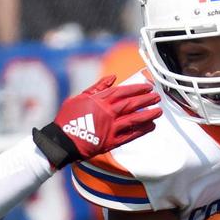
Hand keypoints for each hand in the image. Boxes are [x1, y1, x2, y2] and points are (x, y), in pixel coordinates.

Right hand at [32, 75, 160, 168]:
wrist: (61, 141)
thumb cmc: (68, 118)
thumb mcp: (79, 97)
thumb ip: (97, 88)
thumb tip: (113, 78)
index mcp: (100, 101)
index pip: (123, 92)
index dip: (137, 89)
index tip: (147, 87)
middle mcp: (107, 113)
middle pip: (131, 104)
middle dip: (146, 100)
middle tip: (157, 97)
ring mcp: (110, 128)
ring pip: (133, 119)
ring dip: (148, 115)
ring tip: (158, 111)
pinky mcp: (110, 141)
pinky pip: (129, 136)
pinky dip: (140, 131)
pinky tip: (150, 127)